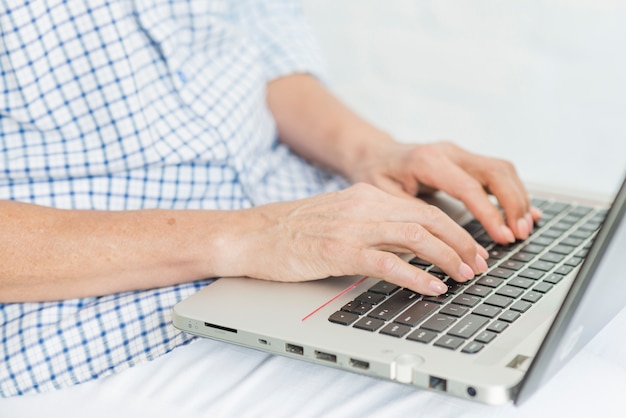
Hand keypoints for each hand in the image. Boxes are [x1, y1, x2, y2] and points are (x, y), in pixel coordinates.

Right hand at [228, 183, 488, 295]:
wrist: (252, 234)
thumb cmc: (292, 231)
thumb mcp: (340, 217)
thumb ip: (374, 226)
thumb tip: (410, 247)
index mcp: (366, 196)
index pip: (422, 208)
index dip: (454, 229)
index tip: (471, 248)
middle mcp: (364, 206)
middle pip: (429, 219)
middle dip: (461, 243)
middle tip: (479, 264)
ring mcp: (352, 227)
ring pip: (416, 237)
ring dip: (448, 258)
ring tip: (465, 276)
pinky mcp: (339, 251)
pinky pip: (388, 263)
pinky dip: (417, 276)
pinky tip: (432, 287)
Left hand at [349, 140, 541, 243]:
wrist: (374, 154)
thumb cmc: (375, 174)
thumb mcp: (383, 197)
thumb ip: (413, 214)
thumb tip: (442, 239)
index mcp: (427, 161)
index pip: (469, 186)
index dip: (490, 213)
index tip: (503, 237)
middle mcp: (448, 152)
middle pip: (495, 172)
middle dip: (513, 205)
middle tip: (519, 235)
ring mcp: (459, 154)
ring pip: (502, 170)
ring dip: (517, 199)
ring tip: (524, 229)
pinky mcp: (465, 160)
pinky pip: (497, 172)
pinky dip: (513, 192)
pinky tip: (524, 211)